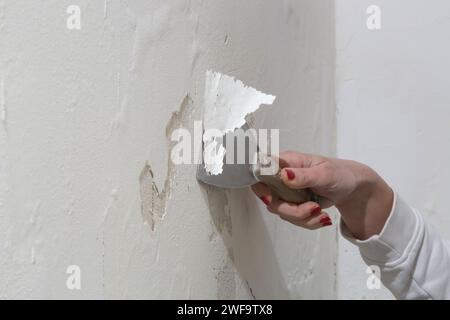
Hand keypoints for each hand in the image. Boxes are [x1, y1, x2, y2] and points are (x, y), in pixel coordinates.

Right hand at [251, 151, 393, 239]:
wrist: (353, 189)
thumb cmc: (341, 174)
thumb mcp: (325, 173)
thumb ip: (303, 175)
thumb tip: (285, 174)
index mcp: (287, 162)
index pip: (261, 172)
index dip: (261, 186)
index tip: (270, 197)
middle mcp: (283, 177)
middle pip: (270, 198)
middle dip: (291, 210)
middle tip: (312, 208)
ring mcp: (287, 192)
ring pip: (282, 212)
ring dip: (303, 217)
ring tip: (320, 211)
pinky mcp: (294, 204)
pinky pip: (293, 219)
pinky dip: (308, 222)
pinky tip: (321, 216)